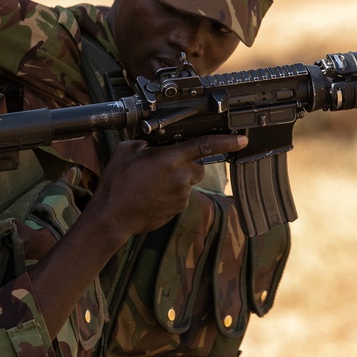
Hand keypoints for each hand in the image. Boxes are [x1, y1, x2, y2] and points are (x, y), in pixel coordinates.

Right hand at [90, 134, 247, 241]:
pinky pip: (181, 196)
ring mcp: (182, 196)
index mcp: (171, 159)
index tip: (242, 140)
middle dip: (186, 163)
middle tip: (163, 165)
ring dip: (176, 179)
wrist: (113, 216)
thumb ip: (148, 142)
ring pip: (188, 182)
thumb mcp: (128, 150)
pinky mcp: (178, 209)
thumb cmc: (118, 183)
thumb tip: (156, 142)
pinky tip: (152, 194)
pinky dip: (171, 193)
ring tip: (151, 183)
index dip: (228, 142)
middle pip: (198, 166)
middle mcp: (182, 177)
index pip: (206, 145)